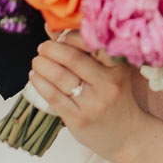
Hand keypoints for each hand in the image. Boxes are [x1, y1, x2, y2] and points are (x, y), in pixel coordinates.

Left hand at [29, 35, 141, 162]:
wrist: (127, 135)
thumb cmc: (116, 97)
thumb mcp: (110, 72)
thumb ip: (84, 50)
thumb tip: (52, 28)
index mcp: (118, 67)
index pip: (90, 43)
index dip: (69, 36)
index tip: (59, 37)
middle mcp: (108, 84)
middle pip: (72, 59)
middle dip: (50, 49)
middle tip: (42, 48)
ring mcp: (93, 103)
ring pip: (60, 77)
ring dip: (42, 65)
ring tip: (37, 61)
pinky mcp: (78, 119)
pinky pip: (53, 96)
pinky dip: (40, 83)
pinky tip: (35, 77)